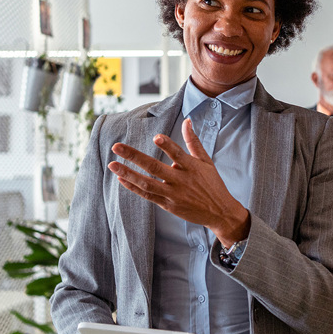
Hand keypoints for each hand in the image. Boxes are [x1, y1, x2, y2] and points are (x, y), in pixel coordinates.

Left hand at [108, 118, 249, 246]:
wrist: (220, 212)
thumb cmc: (213, 184)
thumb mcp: (206, 161)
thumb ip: (193, 141)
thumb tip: (187, 121)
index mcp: (192, 167)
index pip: (178, 154)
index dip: (168, 146)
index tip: (156, 138)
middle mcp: (181, 181)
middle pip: (155, 167)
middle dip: (134, 157)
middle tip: (116, 147)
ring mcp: (173, 194)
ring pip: (147, 183)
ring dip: (128, 174)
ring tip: (112, 164)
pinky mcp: (168, 205)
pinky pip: (147, 195)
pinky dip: (134, 188)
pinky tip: (121, 179)